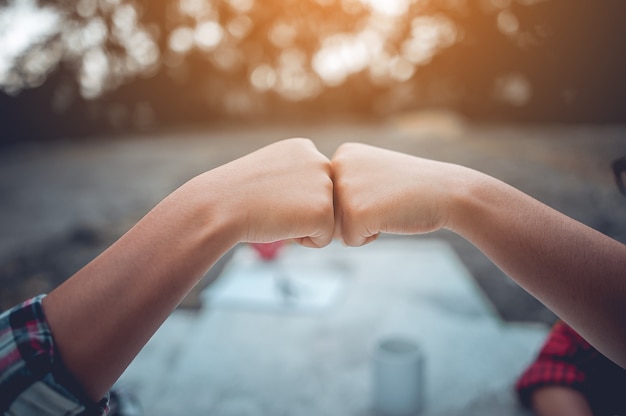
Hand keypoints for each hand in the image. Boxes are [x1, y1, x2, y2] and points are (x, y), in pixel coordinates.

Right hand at [200, 138, 334, 247]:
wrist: (219, 207)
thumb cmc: (237, 194)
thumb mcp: (270, 170)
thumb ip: (294, 174)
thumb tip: (310, 193)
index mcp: (305, 147)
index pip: (313, 185)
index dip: (290, 198)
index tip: (268, 193)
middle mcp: (320, 160)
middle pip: (323, 202)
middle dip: (299, 211)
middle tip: (270, 205)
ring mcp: (324, 185)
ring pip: (326, 220)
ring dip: (301, 226)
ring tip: (275, 214)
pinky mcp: (324, 211)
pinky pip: (324, 239)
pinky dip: (304, 241)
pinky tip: (281, 225)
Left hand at [332, 142, 465, 245]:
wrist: (448, 192)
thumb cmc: (413, 188)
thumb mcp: (373, 173)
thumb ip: (345, 184)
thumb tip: (317, 214)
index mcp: (343, 153)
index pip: (332, 196)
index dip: (359, 202)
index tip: (383, 189)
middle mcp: (338, 165)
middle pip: (331, 212)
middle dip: (357, 217)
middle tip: (387, 200)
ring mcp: (345, 188)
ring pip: (337, 228)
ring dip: (362, 227)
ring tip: (388, 208)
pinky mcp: (354, 213)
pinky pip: (350, 241)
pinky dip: (371, 238)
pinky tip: (390, 218)